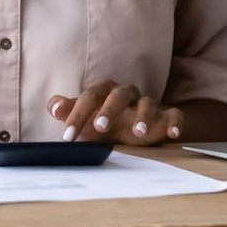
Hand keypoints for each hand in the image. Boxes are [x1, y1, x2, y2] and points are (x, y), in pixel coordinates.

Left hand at [47, 79, 183, 145]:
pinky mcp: (166, 115)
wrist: (135, 129)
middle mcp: (126, 93)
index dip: (77, 115)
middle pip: (118, 95)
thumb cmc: (105, 121)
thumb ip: (68, 111)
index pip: (88, 97)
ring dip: (143, 116)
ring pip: (147, 103)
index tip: (67, 136)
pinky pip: (174, 114)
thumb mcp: (85, 118)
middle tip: (100, 127)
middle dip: (109, 110)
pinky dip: (174, 122)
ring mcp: (147, 103)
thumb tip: (53, 107)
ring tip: (138, 133)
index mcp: (104, 90)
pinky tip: (172, 133)